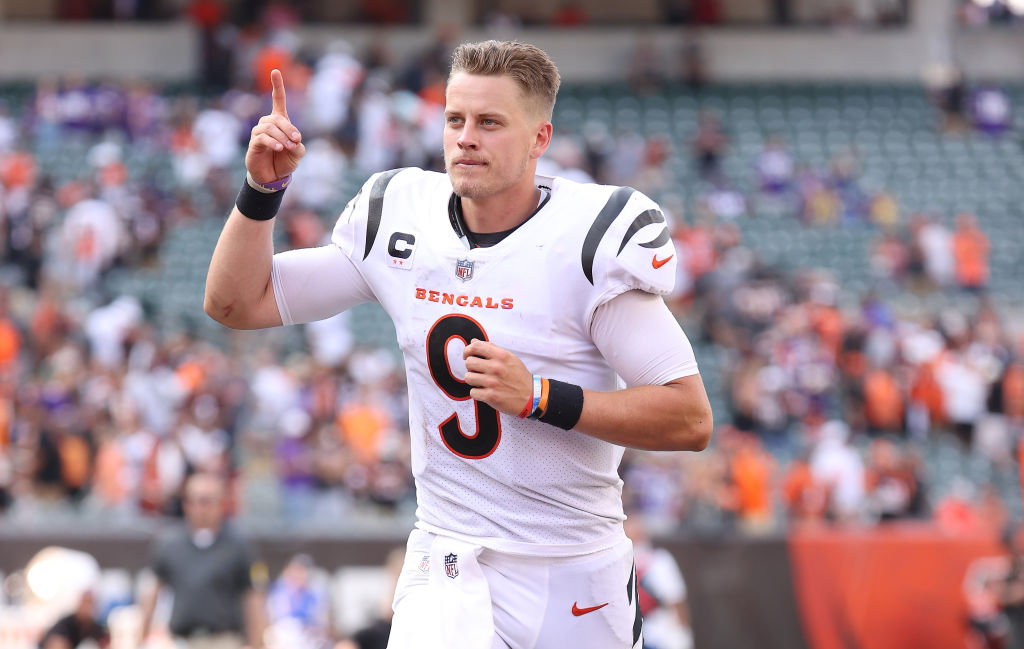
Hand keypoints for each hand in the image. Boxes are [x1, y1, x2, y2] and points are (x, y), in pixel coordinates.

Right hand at [246, 68, 304, 183]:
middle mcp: (267, 123)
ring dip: (282, 137)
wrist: (273, 177)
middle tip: (296, 142)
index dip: (277, 86)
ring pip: (270, 127)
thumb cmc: (285, 161)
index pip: (277, 100)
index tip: (276, 71)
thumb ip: (298, 144)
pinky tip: (279, 147)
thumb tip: (293, 140)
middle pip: (278, 118)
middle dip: (289, 129)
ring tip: (288, 148)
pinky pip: (262, 137)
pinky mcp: (254, 143)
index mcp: (280, 122)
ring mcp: (259, 132)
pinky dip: (273, 142)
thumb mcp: (298, 153)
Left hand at [463, 339, 533, 415]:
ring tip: (481, 381)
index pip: (476, 347)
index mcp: (501, 356)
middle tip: (477, 370)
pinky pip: (472, 392)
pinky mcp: (490, 396)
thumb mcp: (509, 358)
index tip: (467, 355)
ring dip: (473, 380)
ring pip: (468, 378)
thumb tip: (474, 342)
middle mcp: (496, 368)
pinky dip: (477, 393)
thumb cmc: (520, 377)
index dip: (467, 350)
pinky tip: (485, 391)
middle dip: (471, 367)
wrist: (531, 396)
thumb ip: (491, 349)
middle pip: (469, 362)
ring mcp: (493, 382)